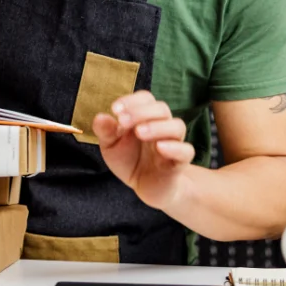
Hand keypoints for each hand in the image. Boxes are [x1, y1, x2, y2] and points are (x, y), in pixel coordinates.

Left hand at [92, 91, 195, 210]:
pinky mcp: (179, 162)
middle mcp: (162, 125)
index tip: (115, 109)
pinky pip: (186, 151)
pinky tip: (160, 147)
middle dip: (141, 112)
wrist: (145, 186)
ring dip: (157, 126)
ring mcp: (173, 143)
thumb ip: (106, 132)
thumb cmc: (129, 159)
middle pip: (161, 108)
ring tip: (139, 132)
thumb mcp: (111, 146)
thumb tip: (100, 117)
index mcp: (146, 116)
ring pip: (177, 126)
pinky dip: (175, 147)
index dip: (131, 100)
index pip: (145, 98)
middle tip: (122, 121)